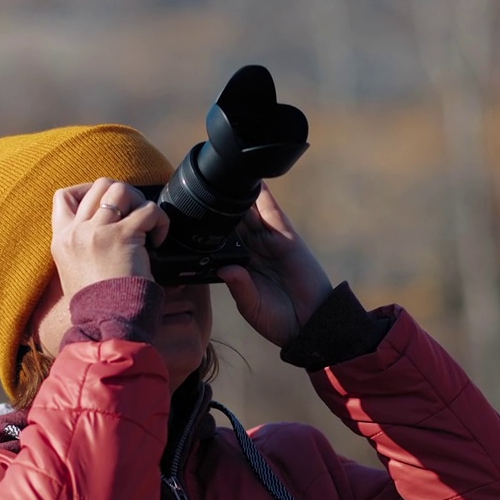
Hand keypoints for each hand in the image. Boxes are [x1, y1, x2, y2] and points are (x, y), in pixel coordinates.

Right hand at [50, 179, 169, 295]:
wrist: (106, 323)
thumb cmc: (99, 306)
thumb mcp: (76, 274)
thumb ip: (84, 249)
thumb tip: (108, 233)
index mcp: (61, 241)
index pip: (63, 197)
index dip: (88, 191)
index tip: (108, 205)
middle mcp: (76, 232)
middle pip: (99, 185)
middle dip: (123, 194)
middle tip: (134, 215)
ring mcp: (98, 232)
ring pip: (121, 189)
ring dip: (140, 202)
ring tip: (147, 225)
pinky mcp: (122, 236)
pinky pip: (148, 210)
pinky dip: (160, 220)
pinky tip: (159, 239)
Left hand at [217, 184, 332, 347]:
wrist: (311, 322)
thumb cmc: (279, 320)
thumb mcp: (252, 306)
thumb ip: (239, 287)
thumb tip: (224, 269)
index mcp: (238, 267)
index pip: (218, 242)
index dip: (206, 230)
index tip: (188, 216)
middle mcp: (252, 251)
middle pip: (231, 223)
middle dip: (218, 207)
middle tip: (201, 189)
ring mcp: (269, 242)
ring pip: (248, 213)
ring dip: (237, 197)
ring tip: (222, 177)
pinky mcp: (286, 236)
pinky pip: (273, 212)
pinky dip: (264, 197)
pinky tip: (253, 181)